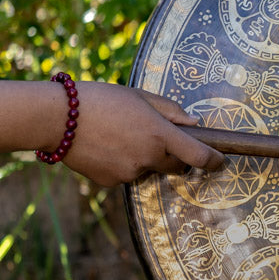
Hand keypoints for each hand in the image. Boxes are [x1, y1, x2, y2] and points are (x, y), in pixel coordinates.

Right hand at [62, 83, 225, 187]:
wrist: (56, 118)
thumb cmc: (100, 99)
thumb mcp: (139, 96)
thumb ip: (170, 110)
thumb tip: (194, 123)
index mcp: (160, 133)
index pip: (198, 155)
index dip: (214, 161)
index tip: (220, 161)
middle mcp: (149, 156)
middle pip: (177, 166)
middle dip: (176, 157)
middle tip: (159, 139)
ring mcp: (130, 172)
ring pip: (149, 169)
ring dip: (144, 158)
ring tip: (119, 136)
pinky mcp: (112, 182)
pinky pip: (127, 175)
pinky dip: (123, 165)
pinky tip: (105, 147)